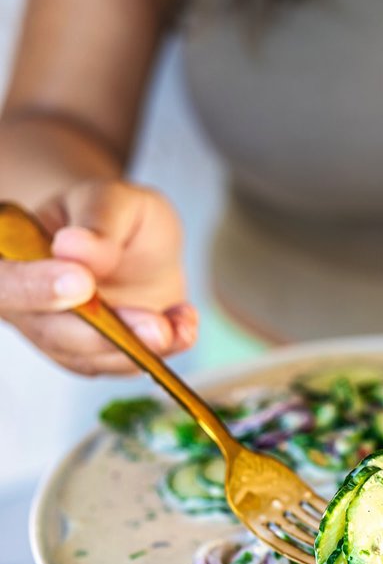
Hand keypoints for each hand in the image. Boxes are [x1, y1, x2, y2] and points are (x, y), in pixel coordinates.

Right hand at [0, 181, 196, 373]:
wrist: (135, 243)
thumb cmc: (111, 216)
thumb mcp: (110, 199)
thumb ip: (97, 220)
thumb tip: (74, 247)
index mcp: (12, 259)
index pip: (5, 284)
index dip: (34, 289)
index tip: (80, 283)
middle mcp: (30, 307)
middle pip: (51, 333)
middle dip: (101, 334)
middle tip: (151, 325)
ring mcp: (63, 338)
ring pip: (89, 358)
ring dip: (135, 350)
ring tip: (173, 327)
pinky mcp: (99, 357)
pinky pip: (123, 365)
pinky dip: (159, 351)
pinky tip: (184, 326)